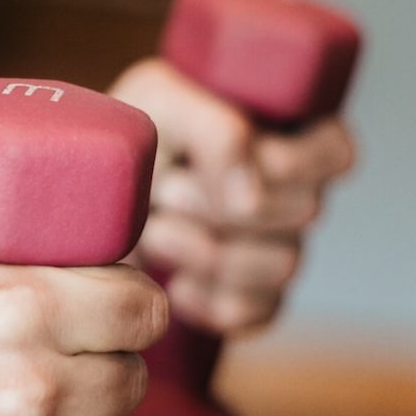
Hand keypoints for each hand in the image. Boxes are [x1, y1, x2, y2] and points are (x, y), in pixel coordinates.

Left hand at [110, 58, 355, 332]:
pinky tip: (172, 282)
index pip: (334, 155)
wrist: (80, 202)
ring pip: (282, 265)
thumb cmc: (127, 140)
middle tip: (163, 193)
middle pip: (304, 211)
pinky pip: (255, 313)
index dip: (283, 162)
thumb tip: (252, 198)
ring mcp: (276, 250)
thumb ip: (215, 131)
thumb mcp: (158, 102)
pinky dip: (205, 301)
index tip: (217, 158)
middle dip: (218, 204)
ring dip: (203, 250)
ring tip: (154, 231)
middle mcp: (294, 193)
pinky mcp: (249, 298)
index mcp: (289, 133)